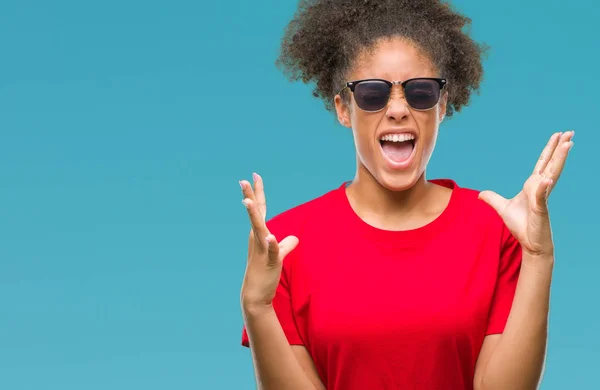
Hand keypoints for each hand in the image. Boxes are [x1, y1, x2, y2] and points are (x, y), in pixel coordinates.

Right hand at [239, 173, 298, 312]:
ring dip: (253, 215)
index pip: (259, 209)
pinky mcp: (269, 262)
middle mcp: (257, 238)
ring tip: (248, 201)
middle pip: (255, 214)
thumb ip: (286, 245)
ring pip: (258, 229)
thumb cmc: (265, 273)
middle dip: (250, 196)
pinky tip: (270, 236)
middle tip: (243, 180)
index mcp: (259, 234)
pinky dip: (271, 243)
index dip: (257, 193)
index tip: (254, 175)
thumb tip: (294, 238)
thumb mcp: (278, 255)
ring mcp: (262, 249)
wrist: (256, 295)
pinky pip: (271, 250)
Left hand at [478, 131, 573, 257]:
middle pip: (551, 164)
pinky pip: (541, 197)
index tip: (558, 136)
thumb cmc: (521, 226)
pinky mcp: (540, 210)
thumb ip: (493, 199)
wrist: (530, 244)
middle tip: (569, 132)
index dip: (549, 149)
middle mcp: (540, 188)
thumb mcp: (502, 208)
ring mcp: (542, 198)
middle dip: (560, 148)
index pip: (542, 163)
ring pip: (552, 175)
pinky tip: (547, 179)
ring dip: (559, 160)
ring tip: (567, 144)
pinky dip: (544, 187)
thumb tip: (480, 194)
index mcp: (533, 186)